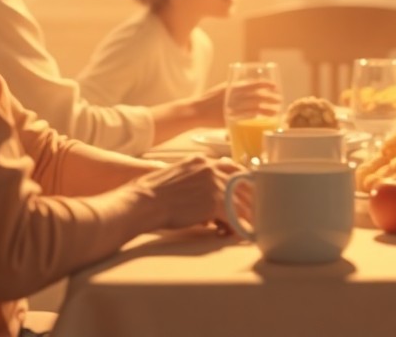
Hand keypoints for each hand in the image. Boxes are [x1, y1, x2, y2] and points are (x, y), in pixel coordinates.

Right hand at [133, 155, 248, 229]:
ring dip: (245, 216)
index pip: (233, 169)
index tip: (245, 194)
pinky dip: (237, 227)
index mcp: (202, 161)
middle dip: (249, 200)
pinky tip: (235, 234)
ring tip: (247, 227)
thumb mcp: (177, 177)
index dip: (241, 183)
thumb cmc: (152, 195)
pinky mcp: (214, 202)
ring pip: (241, 201)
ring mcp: (214, 184)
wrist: (142, 202)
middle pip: (242, 183)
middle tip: (253, 213)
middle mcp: (211, 169)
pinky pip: (234, 216)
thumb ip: (196, 181)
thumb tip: (207, 202)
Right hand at [191, 81, 280, 127]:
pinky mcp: (231, 117)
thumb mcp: (223, 90)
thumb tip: (247, 89)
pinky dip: (258, 117)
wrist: (195, 111)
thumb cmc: (208, 101)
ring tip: (277, 111)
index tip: (275, 86)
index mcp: (233, 86)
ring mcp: (233, 106)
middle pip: (258, 95)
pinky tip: (265, 119)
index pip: (253, 83)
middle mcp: (234, 95)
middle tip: (279, 100)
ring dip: (268, 109)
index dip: (266, 84)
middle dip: (271, 98)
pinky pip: (248, 116)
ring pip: (256, 107)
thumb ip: (234, 89)